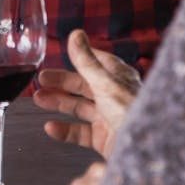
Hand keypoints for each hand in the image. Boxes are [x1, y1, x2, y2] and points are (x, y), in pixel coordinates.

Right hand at [33, 29, 141, 158]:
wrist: (145, 149)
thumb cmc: (130, 112)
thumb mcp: (105, 82)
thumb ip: (86, 61)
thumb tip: (75, 34)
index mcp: (120, 78)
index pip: (99, 62)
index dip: (81, 57)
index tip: (64, 52)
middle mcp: (115, 97)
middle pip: (84, 86)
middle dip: (62, 82)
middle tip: (42, 79)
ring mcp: (109, 118)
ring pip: (79, 108)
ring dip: (58, 103)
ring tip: (39, 98)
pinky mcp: (104, 139)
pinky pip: (81, 133)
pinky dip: (64, 130)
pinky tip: (51, 127)